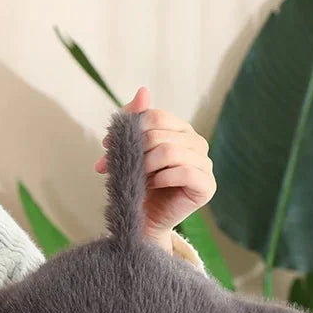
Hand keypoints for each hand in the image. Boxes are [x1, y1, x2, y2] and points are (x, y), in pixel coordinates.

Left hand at [95, 86, 216, 252]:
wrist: (141, 222)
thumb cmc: (136, 187)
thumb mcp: (130, 151)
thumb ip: (135, 122)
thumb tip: (142, 90)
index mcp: (180, 131)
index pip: (155, 116)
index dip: (129, 129)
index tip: (106, 146)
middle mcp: (197, 144)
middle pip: (160, 134)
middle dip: (132, 151)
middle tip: (115, 168)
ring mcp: (205, 164)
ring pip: (170, 151)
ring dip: (146, 166)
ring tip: (138, 179)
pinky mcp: (206, 186)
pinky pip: (183, 172)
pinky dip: (162, 178)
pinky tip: (153, 185)